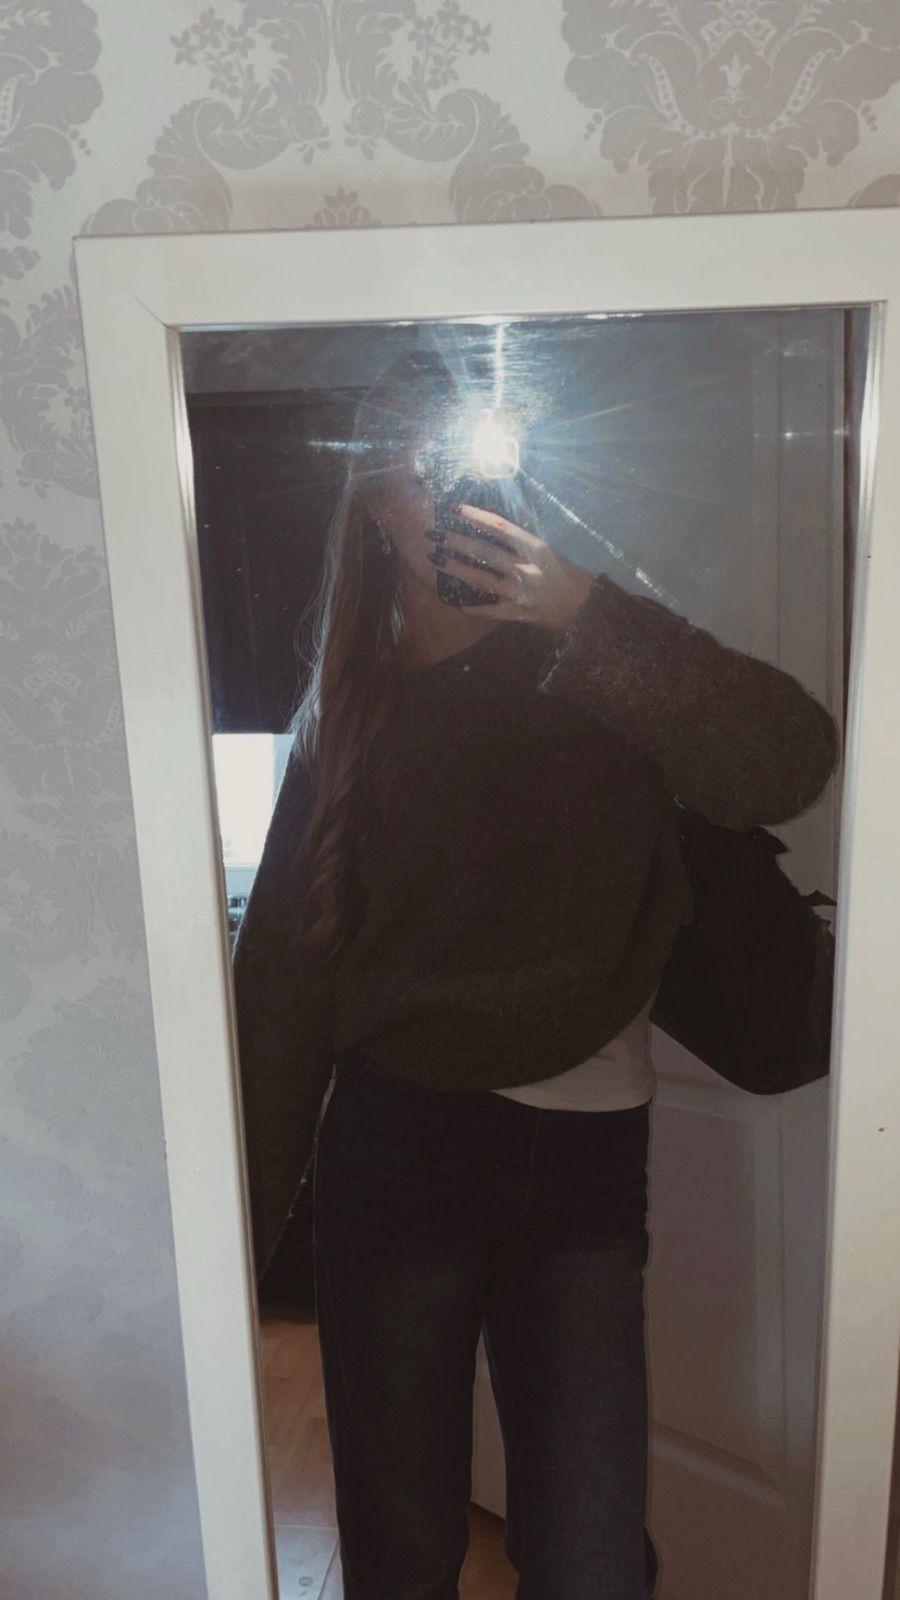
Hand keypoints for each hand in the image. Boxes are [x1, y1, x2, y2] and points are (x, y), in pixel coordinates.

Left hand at [426, 503, 591, 630]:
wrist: (585, 608)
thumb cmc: (566, 572)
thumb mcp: (550, 547)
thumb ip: (525, 533)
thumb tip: (503, 508)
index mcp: (537, 548)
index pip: (501, 527)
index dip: (476, 516)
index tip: (454, 508)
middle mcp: (528, 569)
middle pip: (486, 552)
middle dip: (457, 541)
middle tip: (434, 534)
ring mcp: (523, 593)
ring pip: (484, 580)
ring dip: (458, 569)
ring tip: (437, 560)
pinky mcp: (521, 614)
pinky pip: (492, 611)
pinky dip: (474, 608)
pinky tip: (455, 602)